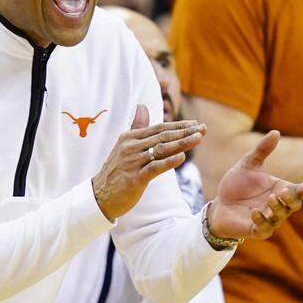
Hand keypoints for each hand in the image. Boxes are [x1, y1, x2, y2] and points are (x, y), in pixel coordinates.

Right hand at [92, 105, 205, 220]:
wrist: (100, 195)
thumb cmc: (116, 170)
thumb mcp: (124, 146)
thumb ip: (136, 127)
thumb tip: (142, 106)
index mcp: (129, 138)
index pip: (158, 128)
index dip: (178, 125)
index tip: (195, 123)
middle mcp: (130, 147)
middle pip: (162, 136)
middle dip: (185, 132)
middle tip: (203, 129)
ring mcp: (132, 162)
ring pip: (161, 150)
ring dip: (182, 143)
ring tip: (198, 138)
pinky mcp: (135, 178)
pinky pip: (154, 168)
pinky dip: (169, 161)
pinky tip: (182, 157)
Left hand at [208, 130, 302, 238]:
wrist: (219, 203)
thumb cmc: (237, 185)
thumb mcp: (248, 164)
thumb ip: (262, 150)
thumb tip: (276, 132)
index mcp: (280, 190)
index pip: (298, 192)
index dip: (302, 190)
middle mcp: (278, 206)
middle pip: (293, 205)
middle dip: (291, 199)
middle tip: (283, 192)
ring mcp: (269, 219)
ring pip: (280, 217)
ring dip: (277, 209)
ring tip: (271, 199)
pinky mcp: (256, 230)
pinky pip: (263, 228)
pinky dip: (261, 220)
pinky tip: (255, 212)